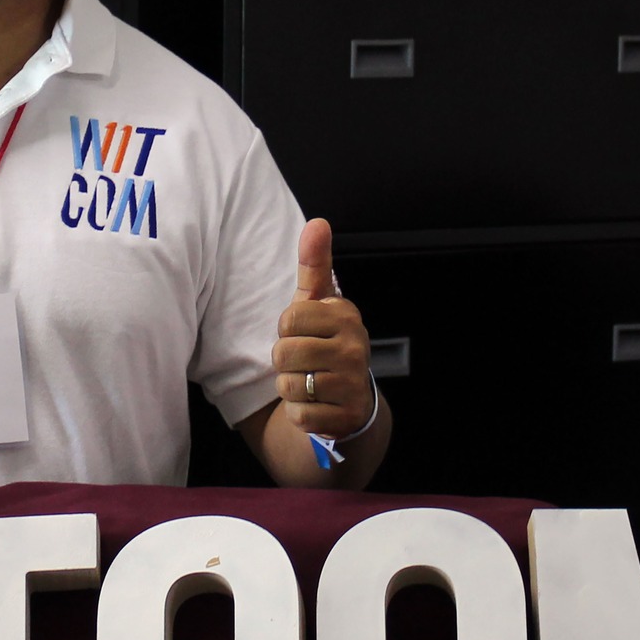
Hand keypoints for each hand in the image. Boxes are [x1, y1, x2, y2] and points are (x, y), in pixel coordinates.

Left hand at [272, 218, 374, 437]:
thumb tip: (317, 222)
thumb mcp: (318, 304)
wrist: (347, 402)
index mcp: (345, 315)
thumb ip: (315, 265)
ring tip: (310, 383)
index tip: (303, 335)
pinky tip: (316, 406)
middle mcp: (355, 347)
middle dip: (284, 362)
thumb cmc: (324, 343)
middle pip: (284, 353)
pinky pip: (299, 414)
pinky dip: (299, 414)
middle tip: (304, 363)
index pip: (288, 319)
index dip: (286, 331)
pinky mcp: (345, 417)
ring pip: (289, 385)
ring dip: (290, 388)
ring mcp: (353, 383)